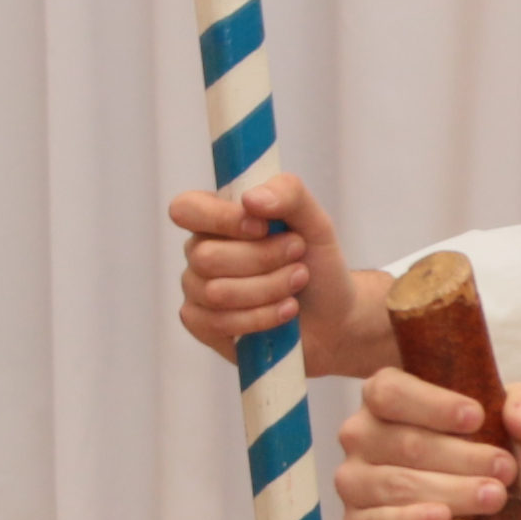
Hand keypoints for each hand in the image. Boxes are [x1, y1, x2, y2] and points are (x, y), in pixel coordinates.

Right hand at [169, 168, 398, 373]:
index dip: (221, 219)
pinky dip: (261, 318)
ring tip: (298, 281)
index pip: (186, 209)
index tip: (263, 227)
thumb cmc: (317, 262)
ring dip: (269, 288)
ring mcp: (197, 290)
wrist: (335, 314)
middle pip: (206, 257)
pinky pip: (217, 323)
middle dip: (263, 258)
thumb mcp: (314, 220)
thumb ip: (288, 193)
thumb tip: (250, 199)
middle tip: (298, 254)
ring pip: (216, 292)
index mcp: (215, 218)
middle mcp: (199, 252)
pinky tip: (286, 311)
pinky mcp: (204, 325)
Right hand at [341, 372, 520, 519]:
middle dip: (463, 458)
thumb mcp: (508, 423)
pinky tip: (442, 517)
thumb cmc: (479, 456)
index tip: (477, 418)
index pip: (391, 392)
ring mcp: (353, 482)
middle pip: (406, 443)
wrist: (468, 517)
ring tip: (493, 495)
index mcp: (384, 397)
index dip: (433, 405)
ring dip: (452, 491)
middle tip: (504, 469)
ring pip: (398, 484)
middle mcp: (360, 435)